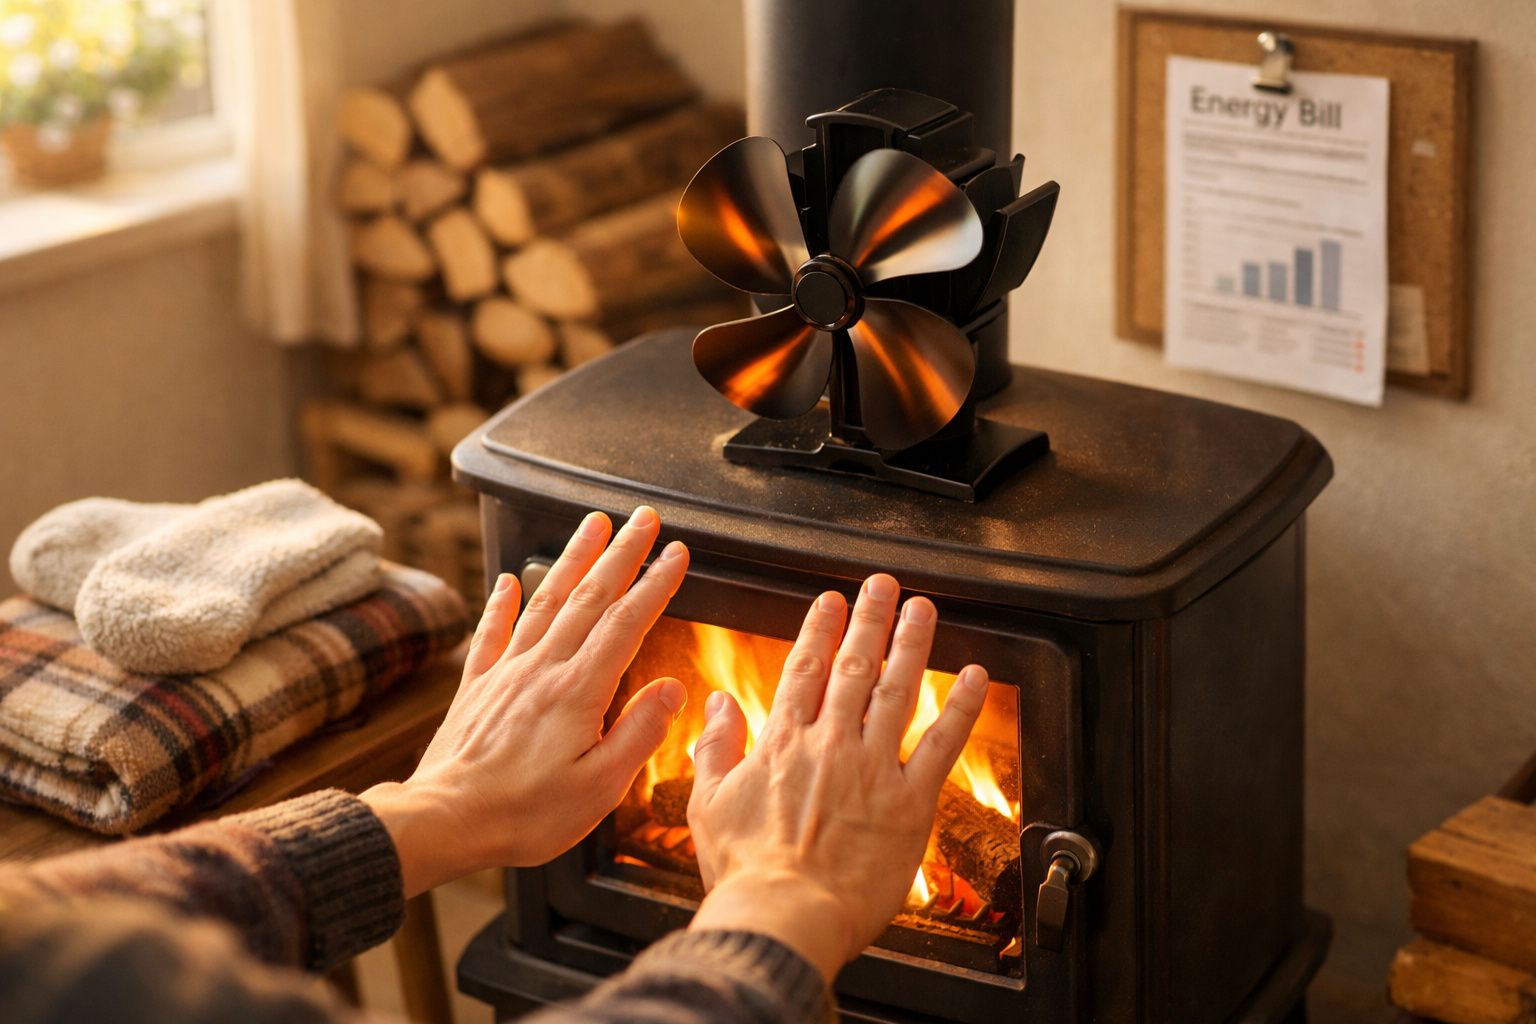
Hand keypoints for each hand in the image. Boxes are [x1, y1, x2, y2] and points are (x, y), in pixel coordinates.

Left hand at [363, 506, 689, 896]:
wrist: (443, 820)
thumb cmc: (523, 814)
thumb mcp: (599, 788)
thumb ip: (639, 733)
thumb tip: (672, 690)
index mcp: (579, 692)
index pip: (627, 623)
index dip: (656, 584)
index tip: (677, 554)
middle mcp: (542, 670)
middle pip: (590, 596)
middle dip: (622, 552)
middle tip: (644, 518)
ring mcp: (506, 673)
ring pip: (546, 600)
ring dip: (573, 558)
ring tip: (593, 524)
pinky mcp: (476, 688)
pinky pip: (492, 632)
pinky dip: (502, 602)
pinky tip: (509, 581)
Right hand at [686, 574, 988, 981]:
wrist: (784, 918)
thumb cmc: (745, 873)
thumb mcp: (708, 805)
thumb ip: (715, 747)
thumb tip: (715, 702)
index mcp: (782, 744)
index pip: (804, 670)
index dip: (820, 630)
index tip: (831, 602)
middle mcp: (830, 745)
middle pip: (854, 667)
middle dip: (870, 620)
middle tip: (882, 585)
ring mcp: (872, 770)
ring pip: (897, 691)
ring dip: (912, 644)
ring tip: (923, 609)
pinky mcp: (909, 803)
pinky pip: (941, 744)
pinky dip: (960, 707)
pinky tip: (974, 676)